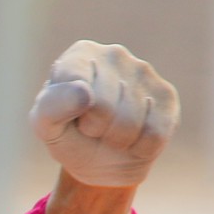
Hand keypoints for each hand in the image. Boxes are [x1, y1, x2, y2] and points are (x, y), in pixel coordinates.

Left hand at [29, 40, 179, 187]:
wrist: (100, 159)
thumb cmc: (67, 134)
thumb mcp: (46, 125)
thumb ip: (52, 106)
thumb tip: (84, 92)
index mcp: (80, 53)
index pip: (76, 86)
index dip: (70, 114)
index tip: (69, 115)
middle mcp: (115, 54)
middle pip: (104, 107)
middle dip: (95, 129)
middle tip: (92, 127)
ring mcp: (145, 72)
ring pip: (130, 123)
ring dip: (116, 140)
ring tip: (110, 131)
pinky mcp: (167, 96)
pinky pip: (155, 134)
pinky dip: (139, 148)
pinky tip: (134, 137)